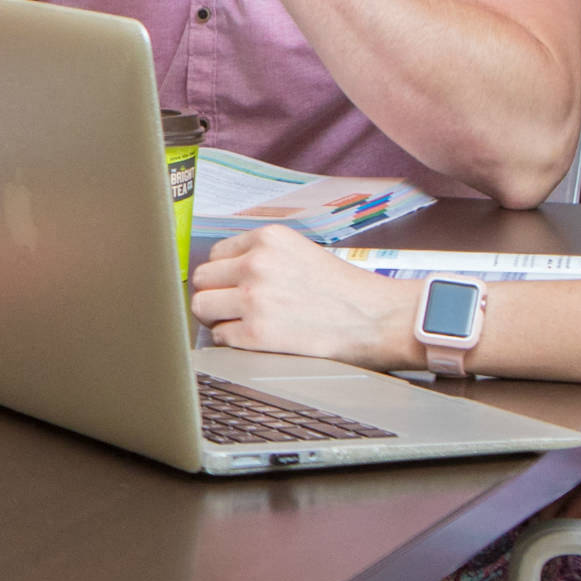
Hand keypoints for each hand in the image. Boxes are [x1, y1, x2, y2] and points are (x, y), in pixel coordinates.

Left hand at [186, 227, 411, 367]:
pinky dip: (232, 341)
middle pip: (202, 280)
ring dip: (217, 318)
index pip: (215, 254)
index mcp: (268, 239)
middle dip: (215, 295)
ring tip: (241, 323)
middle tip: (232, 307)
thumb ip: (263, 256)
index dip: (224, 274)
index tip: (235, 287)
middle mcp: (257, 264)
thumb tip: (224, 272)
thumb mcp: (301, 252)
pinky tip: (256, 339)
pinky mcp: (257, 333)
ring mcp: (255, 299)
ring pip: (202, 307)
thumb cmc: (345, 290)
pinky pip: (219, 336)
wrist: (378, 319)